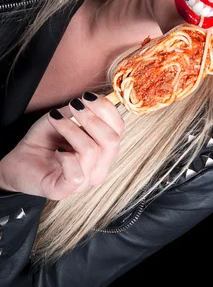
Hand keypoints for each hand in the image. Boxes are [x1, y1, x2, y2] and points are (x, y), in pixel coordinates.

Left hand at [0, 93, 124, 199]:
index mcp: (104, 151)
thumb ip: (81, 111)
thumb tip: (92, 99)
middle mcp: (99, 168)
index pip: (119, 129)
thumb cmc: (45, 140)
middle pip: (112, 141)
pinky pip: (76, 174)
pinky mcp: (63, 191)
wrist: (20, 160)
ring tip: (56, 119)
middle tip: (74, 105)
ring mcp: (84, 182)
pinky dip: (66, 157)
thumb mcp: (65, 119)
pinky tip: (57, 150)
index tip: (88, 96)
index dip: (107, 109)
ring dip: (72, 129)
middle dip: (92, 118)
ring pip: (91, 151)